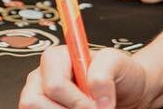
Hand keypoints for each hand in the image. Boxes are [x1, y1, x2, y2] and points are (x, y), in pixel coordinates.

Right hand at [20, 44, 151, 108]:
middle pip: (34, 103)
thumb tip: (94, 95)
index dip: (76, 101)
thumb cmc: (120, 74)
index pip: (54, 85)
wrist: (129, 92)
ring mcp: (41, 99)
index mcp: (55, 59)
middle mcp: (42, 78)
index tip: (94, 106)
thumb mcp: (118, 62)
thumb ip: (104, 71)